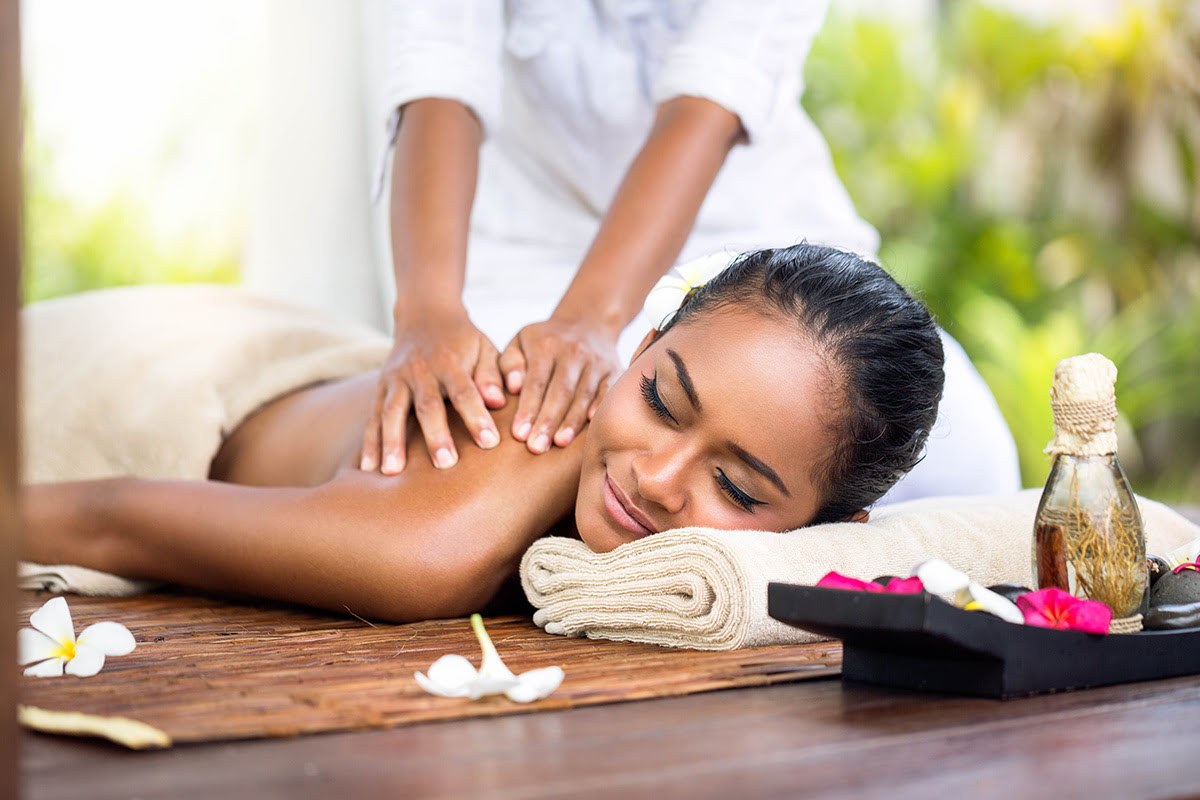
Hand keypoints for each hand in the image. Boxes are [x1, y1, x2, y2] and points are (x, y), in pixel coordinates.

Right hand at [360, 307, 504, 473]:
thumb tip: (500, 401)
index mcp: (449, 360)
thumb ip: (492, 374)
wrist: (425, 314)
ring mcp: (396, 379)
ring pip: (391, 412)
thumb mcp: (484, 347)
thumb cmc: (463, 340)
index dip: (477, 416)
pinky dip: (369, 442)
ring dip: (391, 442)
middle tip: (445, 464)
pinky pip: (372, 417)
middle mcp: (419, 370)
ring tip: (392, 472)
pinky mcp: (380, 387)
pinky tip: (367, 468)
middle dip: (435, 435)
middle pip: (427, 404)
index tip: (490, 442)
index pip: (465, 390)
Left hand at [499, 318, 619, 453]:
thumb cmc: (545, 342)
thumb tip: (512, 387)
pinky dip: (599, 409)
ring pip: (584, 395)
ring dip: (571, 421)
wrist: (588, 322)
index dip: (528, 409)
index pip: (536, 382)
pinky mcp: (614, 370)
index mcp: (546, 345)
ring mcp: (596, 361)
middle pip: (560, 391)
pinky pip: (607, 392)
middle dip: (548, 421)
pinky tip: (590, 428)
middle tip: (536, 447)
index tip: (519, 434)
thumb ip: (510, 364)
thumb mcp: (520, 342)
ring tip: (558, 443)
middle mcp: (573, 352)